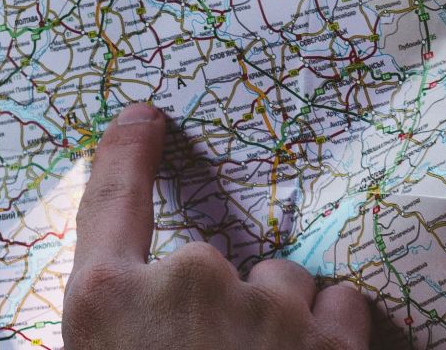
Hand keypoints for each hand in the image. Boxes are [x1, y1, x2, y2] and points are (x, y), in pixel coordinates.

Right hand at [64, 103, 375, 349]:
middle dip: (217, 303)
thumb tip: (145, 299)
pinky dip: (332, 332)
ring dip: (277, 316)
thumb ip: (119, 316)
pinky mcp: (331, 345)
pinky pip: (343, 303)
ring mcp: (264, 313)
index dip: (127, 155)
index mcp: (109, 300)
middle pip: (211, 263)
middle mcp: (188, 286)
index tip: (146, 117)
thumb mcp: (102, 348)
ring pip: (282, 282)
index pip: (110, 203)